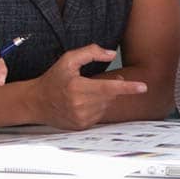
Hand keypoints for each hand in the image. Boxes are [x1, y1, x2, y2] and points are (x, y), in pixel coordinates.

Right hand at [30, 44, 147, 130]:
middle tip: (98, 81)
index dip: (127, 87)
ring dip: (102, 98)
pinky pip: (99, 115)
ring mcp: (81, 117)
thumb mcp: (68, 60)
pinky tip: (82, 103)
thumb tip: (111, 54)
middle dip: (111, 87)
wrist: (36, 102)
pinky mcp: (81, 126)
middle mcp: (80, 104)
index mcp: (78, 87)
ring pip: (106, 106)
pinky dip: (96, 107)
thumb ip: (90, 52)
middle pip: (109, 96)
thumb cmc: (53, 79)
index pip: (109, 87)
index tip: (143, 87)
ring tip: (85, 93)